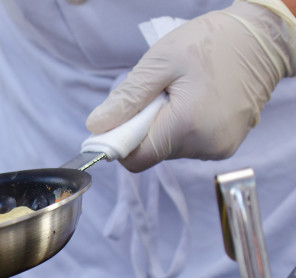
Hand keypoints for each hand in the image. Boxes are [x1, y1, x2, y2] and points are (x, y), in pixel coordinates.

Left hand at [86, 1, 295, 171]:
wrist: (262, 39)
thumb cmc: (212, 43)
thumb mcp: (160, 62)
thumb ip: (127, 98)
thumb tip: (96, 128)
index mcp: (186, 127)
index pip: (135, 159)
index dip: (121, 142)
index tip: (123, 117)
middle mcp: (205, 145)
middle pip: (153, 152)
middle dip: (147, 126)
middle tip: (162, 93)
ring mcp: (219, 148)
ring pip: (171, 148)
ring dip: (167, 125)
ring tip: (184, 94)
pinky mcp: (226, 145)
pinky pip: (190, 144)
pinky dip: (185, 126)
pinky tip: (198, 101)